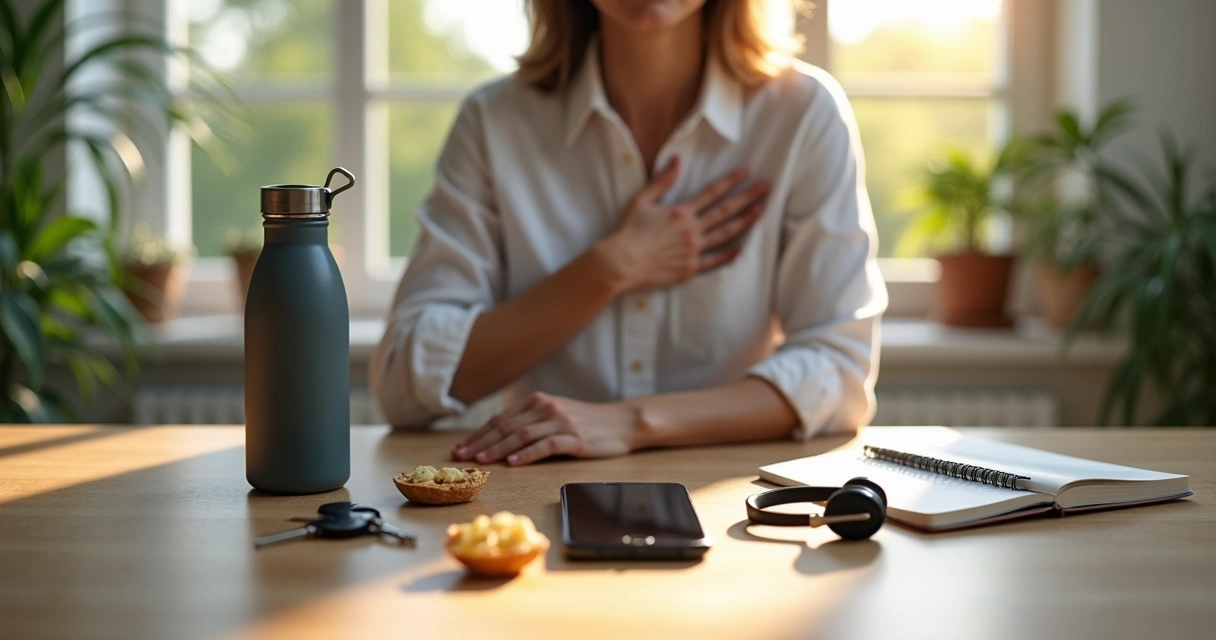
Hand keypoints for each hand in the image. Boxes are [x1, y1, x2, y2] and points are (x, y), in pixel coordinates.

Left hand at [450, 392, 641, 465]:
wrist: (622, 422)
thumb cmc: (586, 423)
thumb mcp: (555, 415)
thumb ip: (530, 422)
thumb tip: (498, 439)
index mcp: (537, 402)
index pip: (500, 419)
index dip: (477, 434)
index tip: (459, 448)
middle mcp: (546, 408)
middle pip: (505, 427)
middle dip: (480, 443)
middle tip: (460, 457)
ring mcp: (561, 422)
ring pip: (522, 435)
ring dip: (498, 449)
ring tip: (481, 461)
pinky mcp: (574, 438)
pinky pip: (546, 445)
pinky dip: (528, 454)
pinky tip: (514, 463)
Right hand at [594, 157, 768, 291]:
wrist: (620, 263)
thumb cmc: (627, 232)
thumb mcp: (641, 201)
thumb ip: (662, 181)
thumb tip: (677, 161)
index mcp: (681, 212)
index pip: (712, 192)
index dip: (730, 181)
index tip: (745, 173)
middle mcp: (692, 229)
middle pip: (726, 211)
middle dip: (747, 197)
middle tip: (766, 188)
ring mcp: (694, 250)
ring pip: (726, 233)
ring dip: (745, 221)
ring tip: (760, 211)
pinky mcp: (690, 269)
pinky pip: (715, 261)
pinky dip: (730, 254)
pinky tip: (741, 248)